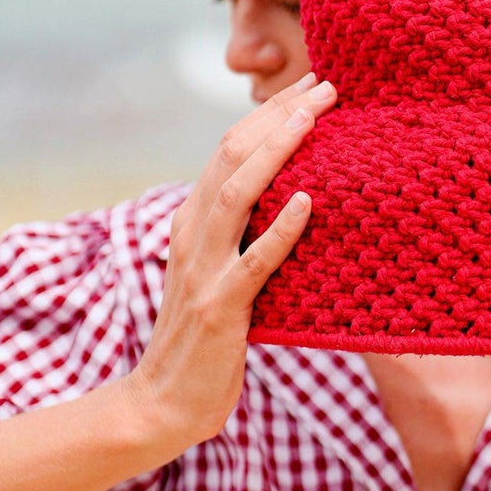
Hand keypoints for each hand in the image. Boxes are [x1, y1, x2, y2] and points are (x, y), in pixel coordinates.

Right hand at [125, 73, 337, 458]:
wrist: (162, 404)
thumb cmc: (204, 344)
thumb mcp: (222, 277)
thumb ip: (244, 239)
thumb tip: (294, 204)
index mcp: (192, 223)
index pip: (229, 152)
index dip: (270, 116)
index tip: (312, 89)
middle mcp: (193, 236)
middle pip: (232, 157)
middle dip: (280, 117)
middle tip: (327, 86)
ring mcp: (203, 271)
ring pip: (238, 195)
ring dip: (279, 153)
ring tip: (316, 120)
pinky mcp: (220, 309)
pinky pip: (254, 262)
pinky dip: (281, 228)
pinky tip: (307, 202)